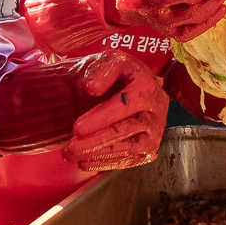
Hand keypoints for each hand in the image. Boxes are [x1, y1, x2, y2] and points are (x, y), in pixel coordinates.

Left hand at [64, 51, 165, 170]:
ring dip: (96, 154)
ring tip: (71, 155)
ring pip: (125, 149)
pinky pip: (127, 160)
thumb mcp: (112, 61)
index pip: (124, 106)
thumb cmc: (120, 74)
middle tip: (70, 148)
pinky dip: (105, 163)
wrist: (134, 88)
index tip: (77, 128)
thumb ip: (102, 70)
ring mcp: (154, 134)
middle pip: (124, 131)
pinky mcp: (148, 150)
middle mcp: (156, 112)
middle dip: (95, 142)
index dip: (100, 119)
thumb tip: (92, 87)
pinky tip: (85, 162)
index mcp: (147, 88)